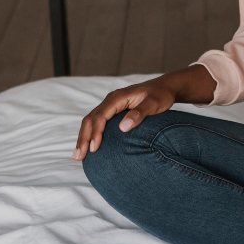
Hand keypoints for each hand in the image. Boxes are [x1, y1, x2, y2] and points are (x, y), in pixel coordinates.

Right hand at [72, 65, 215, 161]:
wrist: (165, 87)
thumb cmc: (161, 95)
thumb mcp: (153, 103)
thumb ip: (139, 113)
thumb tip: (123, 127)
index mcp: (118, 97)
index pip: (101, 116)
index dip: (96, 133)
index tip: (94, 149)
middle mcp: (111, 100)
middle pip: (90, 119)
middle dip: (83, 138)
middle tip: (78, 156)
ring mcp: (111, 105)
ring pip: (91, 121)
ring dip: (84, 137)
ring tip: (78, 156)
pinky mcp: (114, 110)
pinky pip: (97, 122)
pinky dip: (91, 134)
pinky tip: (89, 146)